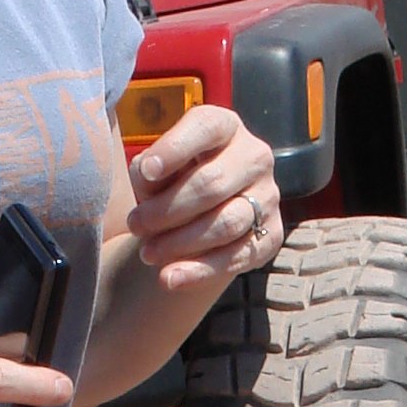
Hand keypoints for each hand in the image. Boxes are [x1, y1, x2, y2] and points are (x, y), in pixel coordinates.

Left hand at [127, 100, 282, 290]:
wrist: (200, 214)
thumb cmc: (172, 181)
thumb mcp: (156, 167)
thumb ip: (148, 169)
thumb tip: (149, 178)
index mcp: (225, 127)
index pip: (205, 128)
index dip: (175, 149)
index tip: (145, 171)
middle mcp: (254, 156)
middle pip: (212, 184)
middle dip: (167, 209)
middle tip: (135, 225)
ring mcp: (268, 197)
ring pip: (226, 223)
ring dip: (181, 242)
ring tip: (147, 253)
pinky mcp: (271, 235)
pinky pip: (237, 257)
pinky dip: (200, 271)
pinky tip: (169, 278)